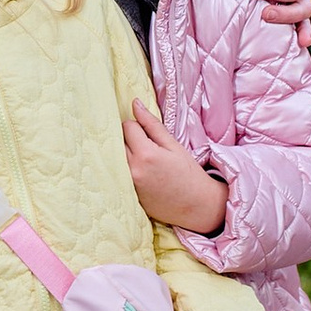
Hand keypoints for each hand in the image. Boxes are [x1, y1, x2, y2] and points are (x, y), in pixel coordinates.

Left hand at [123, 98, 228, 233]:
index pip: (127, 127)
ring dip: (123, 154)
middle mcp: (132, 169)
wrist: (196, 206)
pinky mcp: (127, 195)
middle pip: (117, 141)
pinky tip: (140, 174)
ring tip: (142, 159)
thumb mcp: (173, 145)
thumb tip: (135, 103)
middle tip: (143, 145)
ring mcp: (128, 184)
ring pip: (114, 157)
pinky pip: (117, 174)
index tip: (147, 134)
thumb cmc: (188, 173)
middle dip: (127, 139)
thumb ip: (151, 124)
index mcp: (145, 154)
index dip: (137, 126)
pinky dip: (123, 170)